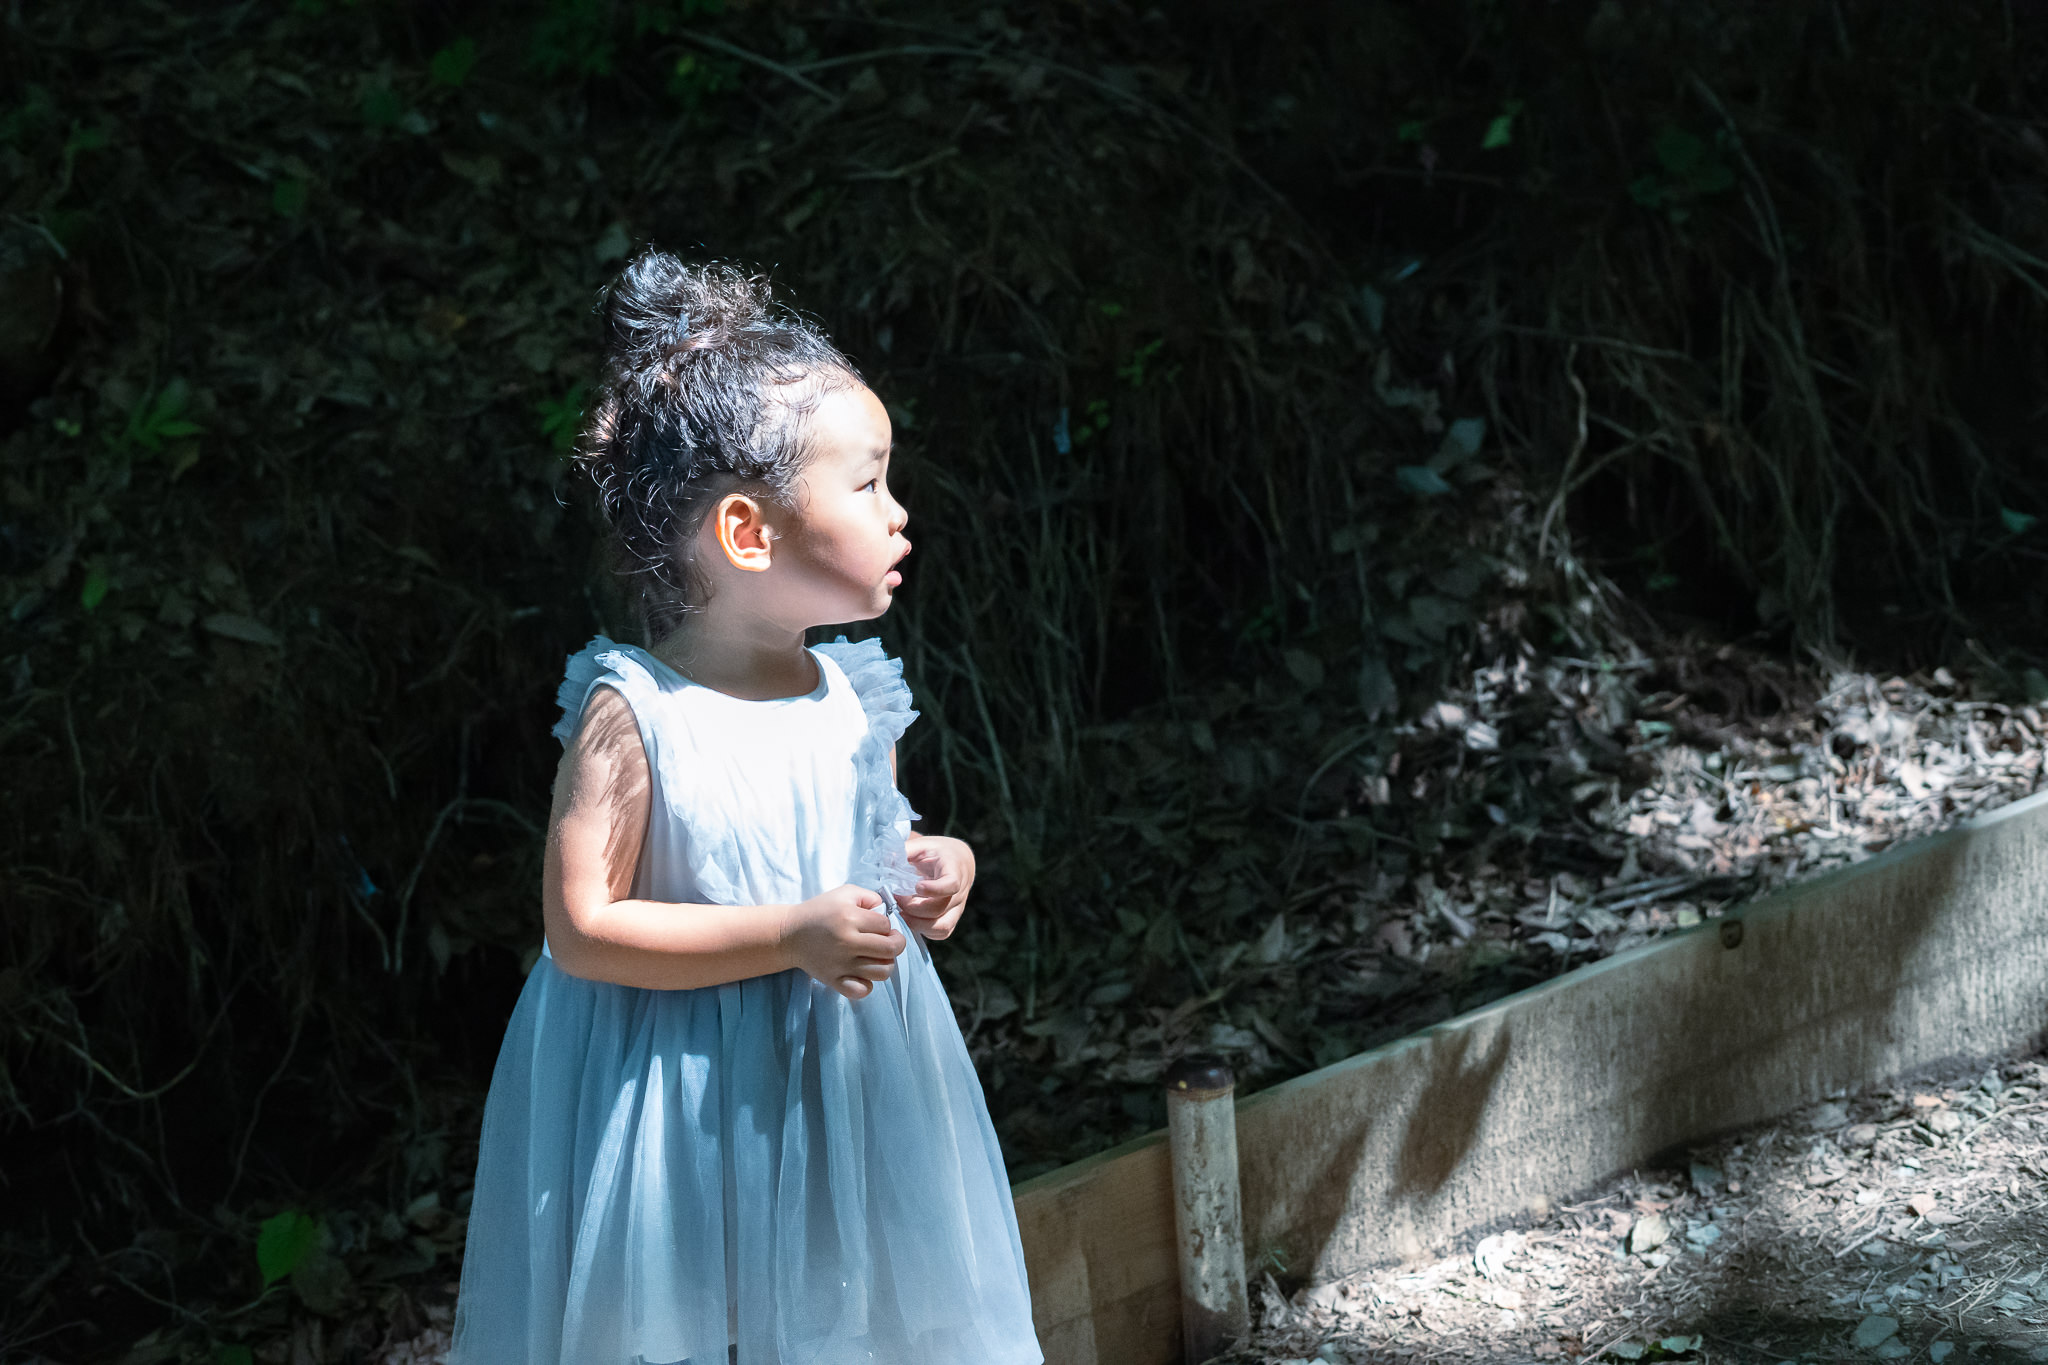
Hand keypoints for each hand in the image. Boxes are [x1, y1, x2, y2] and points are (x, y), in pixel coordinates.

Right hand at [782, 884, 905, 999]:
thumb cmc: (819, 911)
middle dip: (895, 943)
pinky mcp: (834, 980)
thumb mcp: (845, 893)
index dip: (887, 925)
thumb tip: (887, 912)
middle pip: (890, 949)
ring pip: (882, 972)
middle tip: (886, 941)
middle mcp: (847, 942)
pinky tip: (862, 974)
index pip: (886, 925)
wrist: (789, 934)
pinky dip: (866, 984)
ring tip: (875, 957)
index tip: (878, 925)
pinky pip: (862, 991)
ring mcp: (841, 964)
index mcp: (850, 918)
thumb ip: (870, 897)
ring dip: (885, 964)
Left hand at [896, 834, 975, 940]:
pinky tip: (909, 919)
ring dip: (917, 924)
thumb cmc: (937, 853)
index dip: (934, 889)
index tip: (917, 886)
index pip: (951, 884)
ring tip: (900, 913)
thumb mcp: (923, 845)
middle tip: (896, 899)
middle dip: (913, 907)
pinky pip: (940, 933)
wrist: (958, 862)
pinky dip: (923, 930)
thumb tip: (885, 859)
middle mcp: (960, 892)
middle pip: (939, 909)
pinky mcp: (952, 919)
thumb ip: (905, 850)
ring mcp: (957, 908)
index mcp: (954, 870)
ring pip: (941, 927)